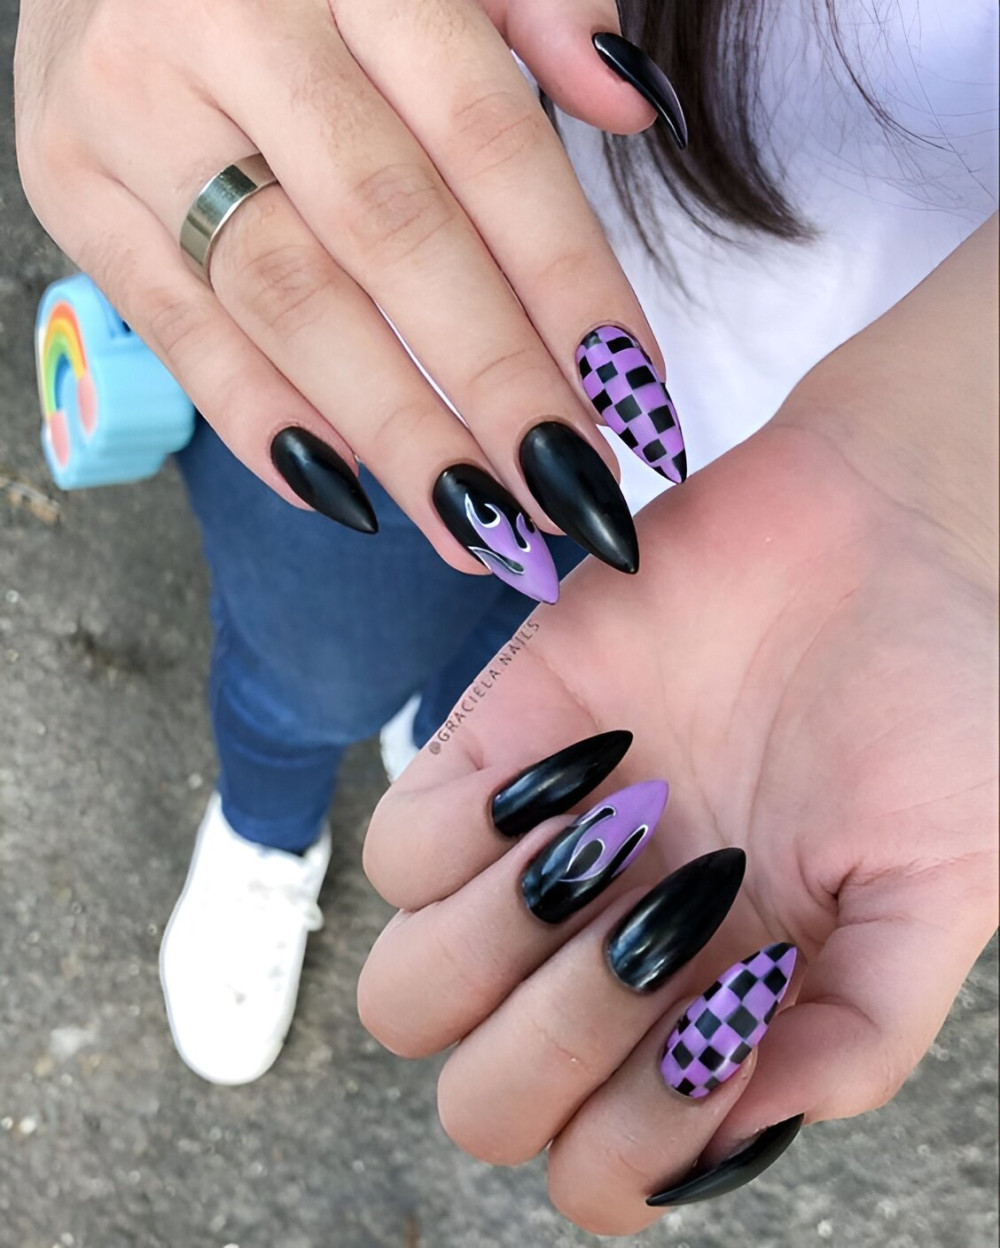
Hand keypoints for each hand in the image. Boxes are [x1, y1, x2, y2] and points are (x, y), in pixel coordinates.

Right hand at [14, 0, 680, 592]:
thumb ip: (532, 5)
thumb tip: (631, 105)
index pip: (483, 136)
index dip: (567, 274)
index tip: (630, 390)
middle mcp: (228, 24)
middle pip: (389, 232)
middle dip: (494, 379)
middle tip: (572, 494)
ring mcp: (131, 111)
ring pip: (287, 298)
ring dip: (395, 429)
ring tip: (480, 527)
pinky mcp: (70, 188)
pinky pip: (173, 329)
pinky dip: (263, 421)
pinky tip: (348, 495)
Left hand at [356, 223, 998, 1231]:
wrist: (884, 529)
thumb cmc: (932, 703)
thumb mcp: (940, 884)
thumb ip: (861, 1023)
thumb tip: (746, 1123)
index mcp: (712, 1002)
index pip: (597, 1164)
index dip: (630, 1150)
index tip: (702, 1043)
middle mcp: (610, 944)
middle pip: (484, 1100)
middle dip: (560, 1045)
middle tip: (663, 926)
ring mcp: (539, 852)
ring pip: (407, 995)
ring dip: (502, 947)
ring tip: (620, 840)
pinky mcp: (492, 744)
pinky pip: (398, 850)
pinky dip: (469, 832)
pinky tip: (581, 766)